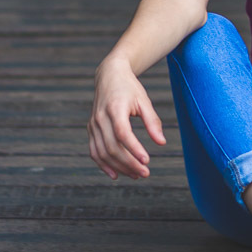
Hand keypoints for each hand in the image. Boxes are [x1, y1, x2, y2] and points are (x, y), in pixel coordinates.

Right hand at [88, 57, 165, 179]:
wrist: (109, 75)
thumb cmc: (130, 88)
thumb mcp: (144, 101)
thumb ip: (153, 121)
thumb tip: (161, 143)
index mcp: (115, 108)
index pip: (122, 133)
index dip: (134, 149)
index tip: (147, 161)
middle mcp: (100, 117)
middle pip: (112, 147)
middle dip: (129, 163)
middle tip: (145, 173)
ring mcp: (93, 124)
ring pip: (103, 152)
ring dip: (119, 167)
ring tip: (136, 175)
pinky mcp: (90, 129)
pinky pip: (94, 151)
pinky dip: (103, 165)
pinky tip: (116, 175)